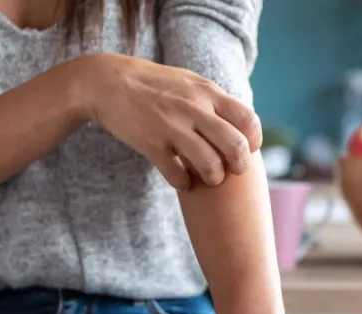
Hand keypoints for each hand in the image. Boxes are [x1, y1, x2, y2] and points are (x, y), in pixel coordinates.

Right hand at [81, 53, 262, 189]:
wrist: (107, 82)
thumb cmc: (153, 84)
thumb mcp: (189, 82)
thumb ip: (215, 101)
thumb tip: (242, 124)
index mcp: (207, 92)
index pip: (248, 119)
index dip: (254, 140)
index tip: (247, 148)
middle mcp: (193, 109)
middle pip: (235, 146)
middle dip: (239, 165)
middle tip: (232, 170)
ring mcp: (171, 127)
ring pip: (210, 165)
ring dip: (213, 177)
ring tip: (207, 177)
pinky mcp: (151, 145)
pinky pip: (177, 176)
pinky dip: (184, 183)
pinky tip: (181, 179)